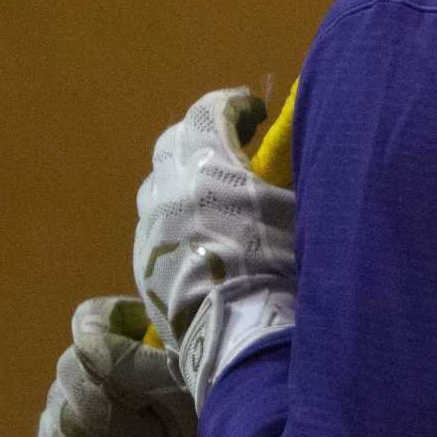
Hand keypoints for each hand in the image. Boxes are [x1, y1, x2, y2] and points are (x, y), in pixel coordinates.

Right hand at [36, 296, 210, 436]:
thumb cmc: (212, 417)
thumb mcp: (178, 384)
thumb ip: (130, 361)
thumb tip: (81, 342)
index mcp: (136, 335)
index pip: (90, 319)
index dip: (102, 347)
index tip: (137, 385)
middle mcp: (107, 363)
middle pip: (68, 372)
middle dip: (107, 417)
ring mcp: (89, 401)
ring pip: (60, 414)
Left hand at [134, 87, 297, 409]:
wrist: (237, 332)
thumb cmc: (276, 263)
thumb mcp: (295, 206)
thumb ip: (284, 170)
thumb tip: (291, 151)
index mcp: (207, 164)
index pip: (209, 111)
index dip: (233, 104)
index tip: (254, 110)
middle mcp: (169, 187)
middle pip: (174, 142)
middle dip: (201, 136)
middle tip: (231, 146)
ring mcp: (150, 225)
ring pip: (158, 184)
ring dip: (183, 178)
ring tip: (212, 194)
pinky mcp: (141, 261)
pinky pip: (154, 224)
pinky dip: (175, 217)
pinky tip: (199, 236)